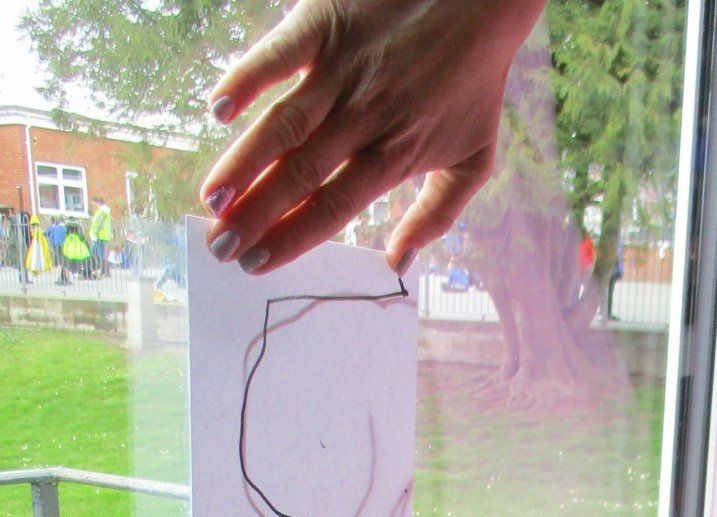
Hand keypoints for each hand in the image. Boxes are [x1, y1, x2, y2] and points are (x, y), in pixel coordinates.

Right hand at [200, 0, 543, 273]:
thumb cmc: (475, 83)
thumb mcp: (474, 160)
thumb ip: (437, 216)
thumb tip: (398, 263)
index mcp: (395, 156)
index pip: (334, 207)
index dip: (292, 237)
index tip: (255, 263)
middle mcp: (364, 118)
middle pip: (301, 175)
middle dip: (256, 215)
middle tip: (218, 246)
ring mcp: (343, 71)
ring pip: (285, 125)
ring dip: (244, 162)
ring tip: (212, 199)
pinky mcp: (326, 24)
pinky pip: (281, 54)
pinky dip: (249, 78)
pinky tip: (219, 108)